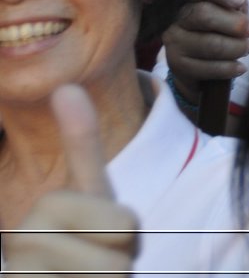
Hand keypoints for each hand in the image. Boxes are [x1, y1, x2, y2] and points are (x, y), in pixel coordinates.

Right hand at [5, 86, 137, 277]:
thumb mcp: (89, 193)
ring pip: (113, 276)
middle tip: (97, 262)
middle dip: (122, 260)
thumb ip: (80, 144)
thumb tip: (66, 87)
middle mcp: (21, 245)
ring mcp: (27, 274)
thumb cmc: (82, 247)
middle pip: (119, 251)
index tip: (103, 236)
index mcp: (40, 215)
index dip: (129, 232)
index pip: (125, 223)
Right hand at [161, 0, 248, 94]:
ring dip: (235, 47)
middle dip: (234, 23)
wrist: (197, 57)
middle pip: (203, 15)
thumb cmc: (217, 21)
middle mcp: (174, 15)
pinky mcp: (176, 63)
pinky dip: (227, 68)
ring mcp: (172, 40)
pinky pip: (204, 68)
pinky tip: (240, 66)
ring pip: (207, 44)